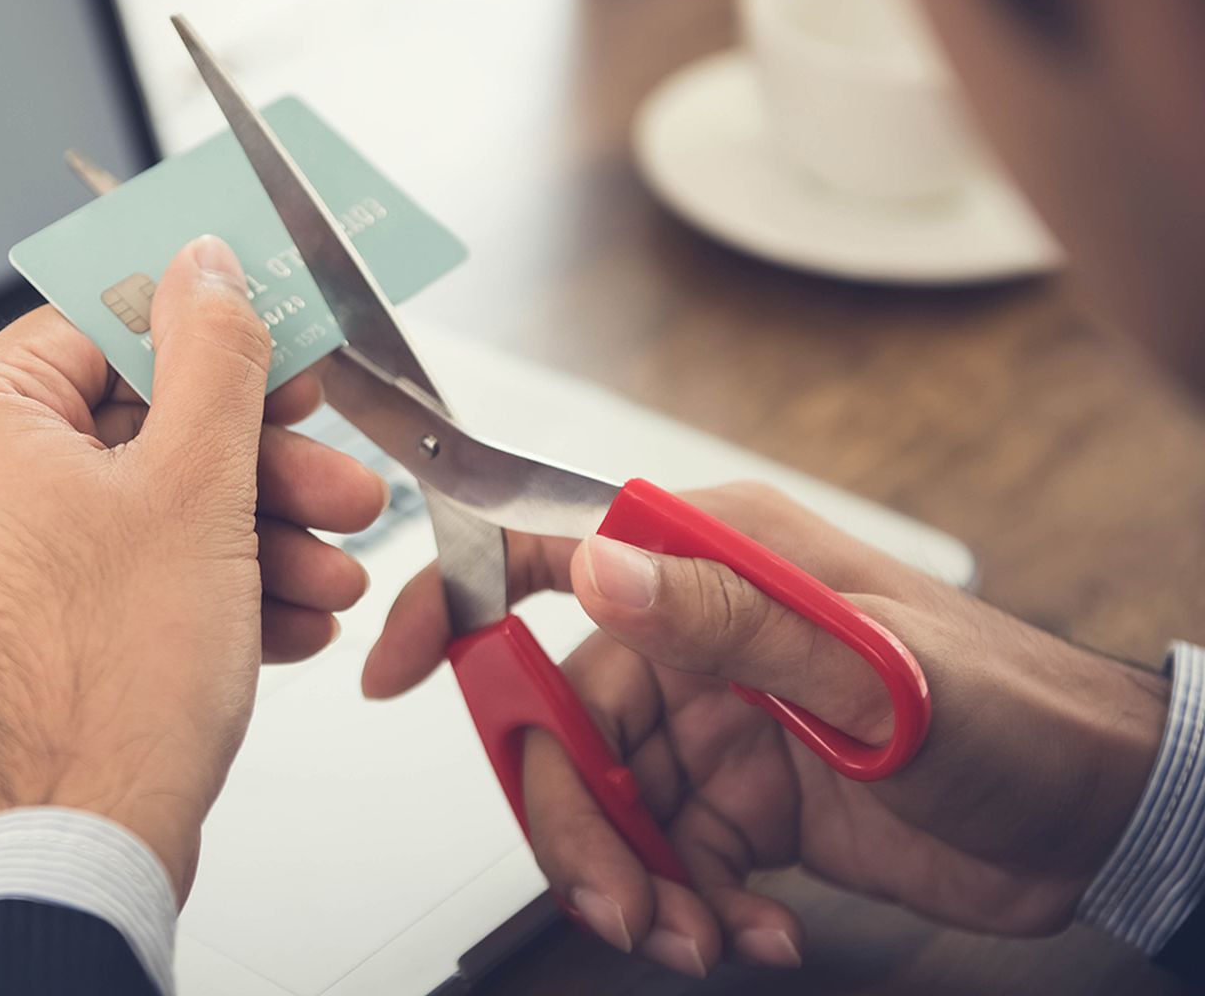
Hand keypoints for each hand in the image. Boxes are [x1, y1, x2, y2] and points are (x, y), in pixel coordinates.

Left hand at [0, 237, 387, 897]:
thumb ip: (212, 356)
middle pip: (130, 430)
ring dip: (249, 537)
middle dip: (256, 467)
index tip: (281, 350)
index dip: (212, 339)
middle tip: (337, 481)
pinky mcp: (10, 635)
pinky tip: (286, 620)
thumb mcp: (195, 485)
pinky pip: (112, 578)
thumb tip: (207, 266)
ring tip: (333, 571)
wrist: (77, 851)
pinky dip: (200, 590)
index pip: (97, 327)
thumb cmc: (108, 685)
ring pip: (134, 513)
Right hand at [363, 483, 1169, 975]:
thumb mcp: (870, 666)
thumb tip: (599, 569)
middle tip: (618, 900)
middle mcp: (700, 636)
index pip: (552, 556)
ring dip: (637, 882)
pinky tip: (753, 931)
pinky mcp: (747, 798)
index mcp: (715, 563)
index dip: (457, 603)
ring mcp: (720, 720)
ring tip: (696, 938)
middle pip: (568, 723)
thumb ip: (727, 618)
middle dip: (577, 821)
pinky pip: (671, 857)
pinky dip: (696, 907)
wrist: (1101, 812)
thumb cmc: (1011, 707)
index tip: (393, 665)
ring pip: (612, 803)